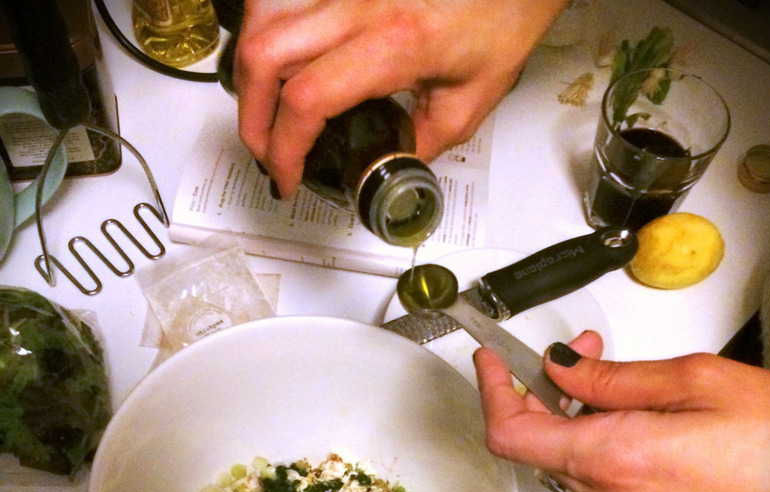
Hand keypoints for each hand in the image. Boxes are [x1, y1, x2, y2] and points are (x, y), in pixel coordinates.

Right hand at [233, 0, 567, 197]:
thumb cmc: (501, 20)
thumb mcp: (468, 102)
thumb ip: (418, 143)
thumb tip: (378, 166)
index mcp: (395, 44)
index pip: (308, 99)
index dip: (284, 149)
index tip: (287, 178)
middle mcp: (358, 4)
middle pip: (264, 55)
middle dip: (252, 119)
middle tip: (266, 154)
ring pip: (260, 18)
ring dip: (249, 74)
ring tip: (264, 114)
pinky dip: (263, 33)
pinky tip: (275, 64)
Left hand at [474, 334, 769, 491]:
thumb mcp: (696, 382)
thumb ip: (612, 378)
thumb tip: (561, 369)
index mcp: (614, 458)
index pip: (510, 432)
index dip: (491, 391)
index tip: (492, 361)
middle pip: (535, 443)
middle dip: (540, 390)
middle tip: (577, 353)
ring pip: (565, 457)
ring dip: (570, 413)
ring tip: (612, 377)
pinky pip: (595, 476)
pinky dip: (593, 439)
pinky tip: (628, 415)